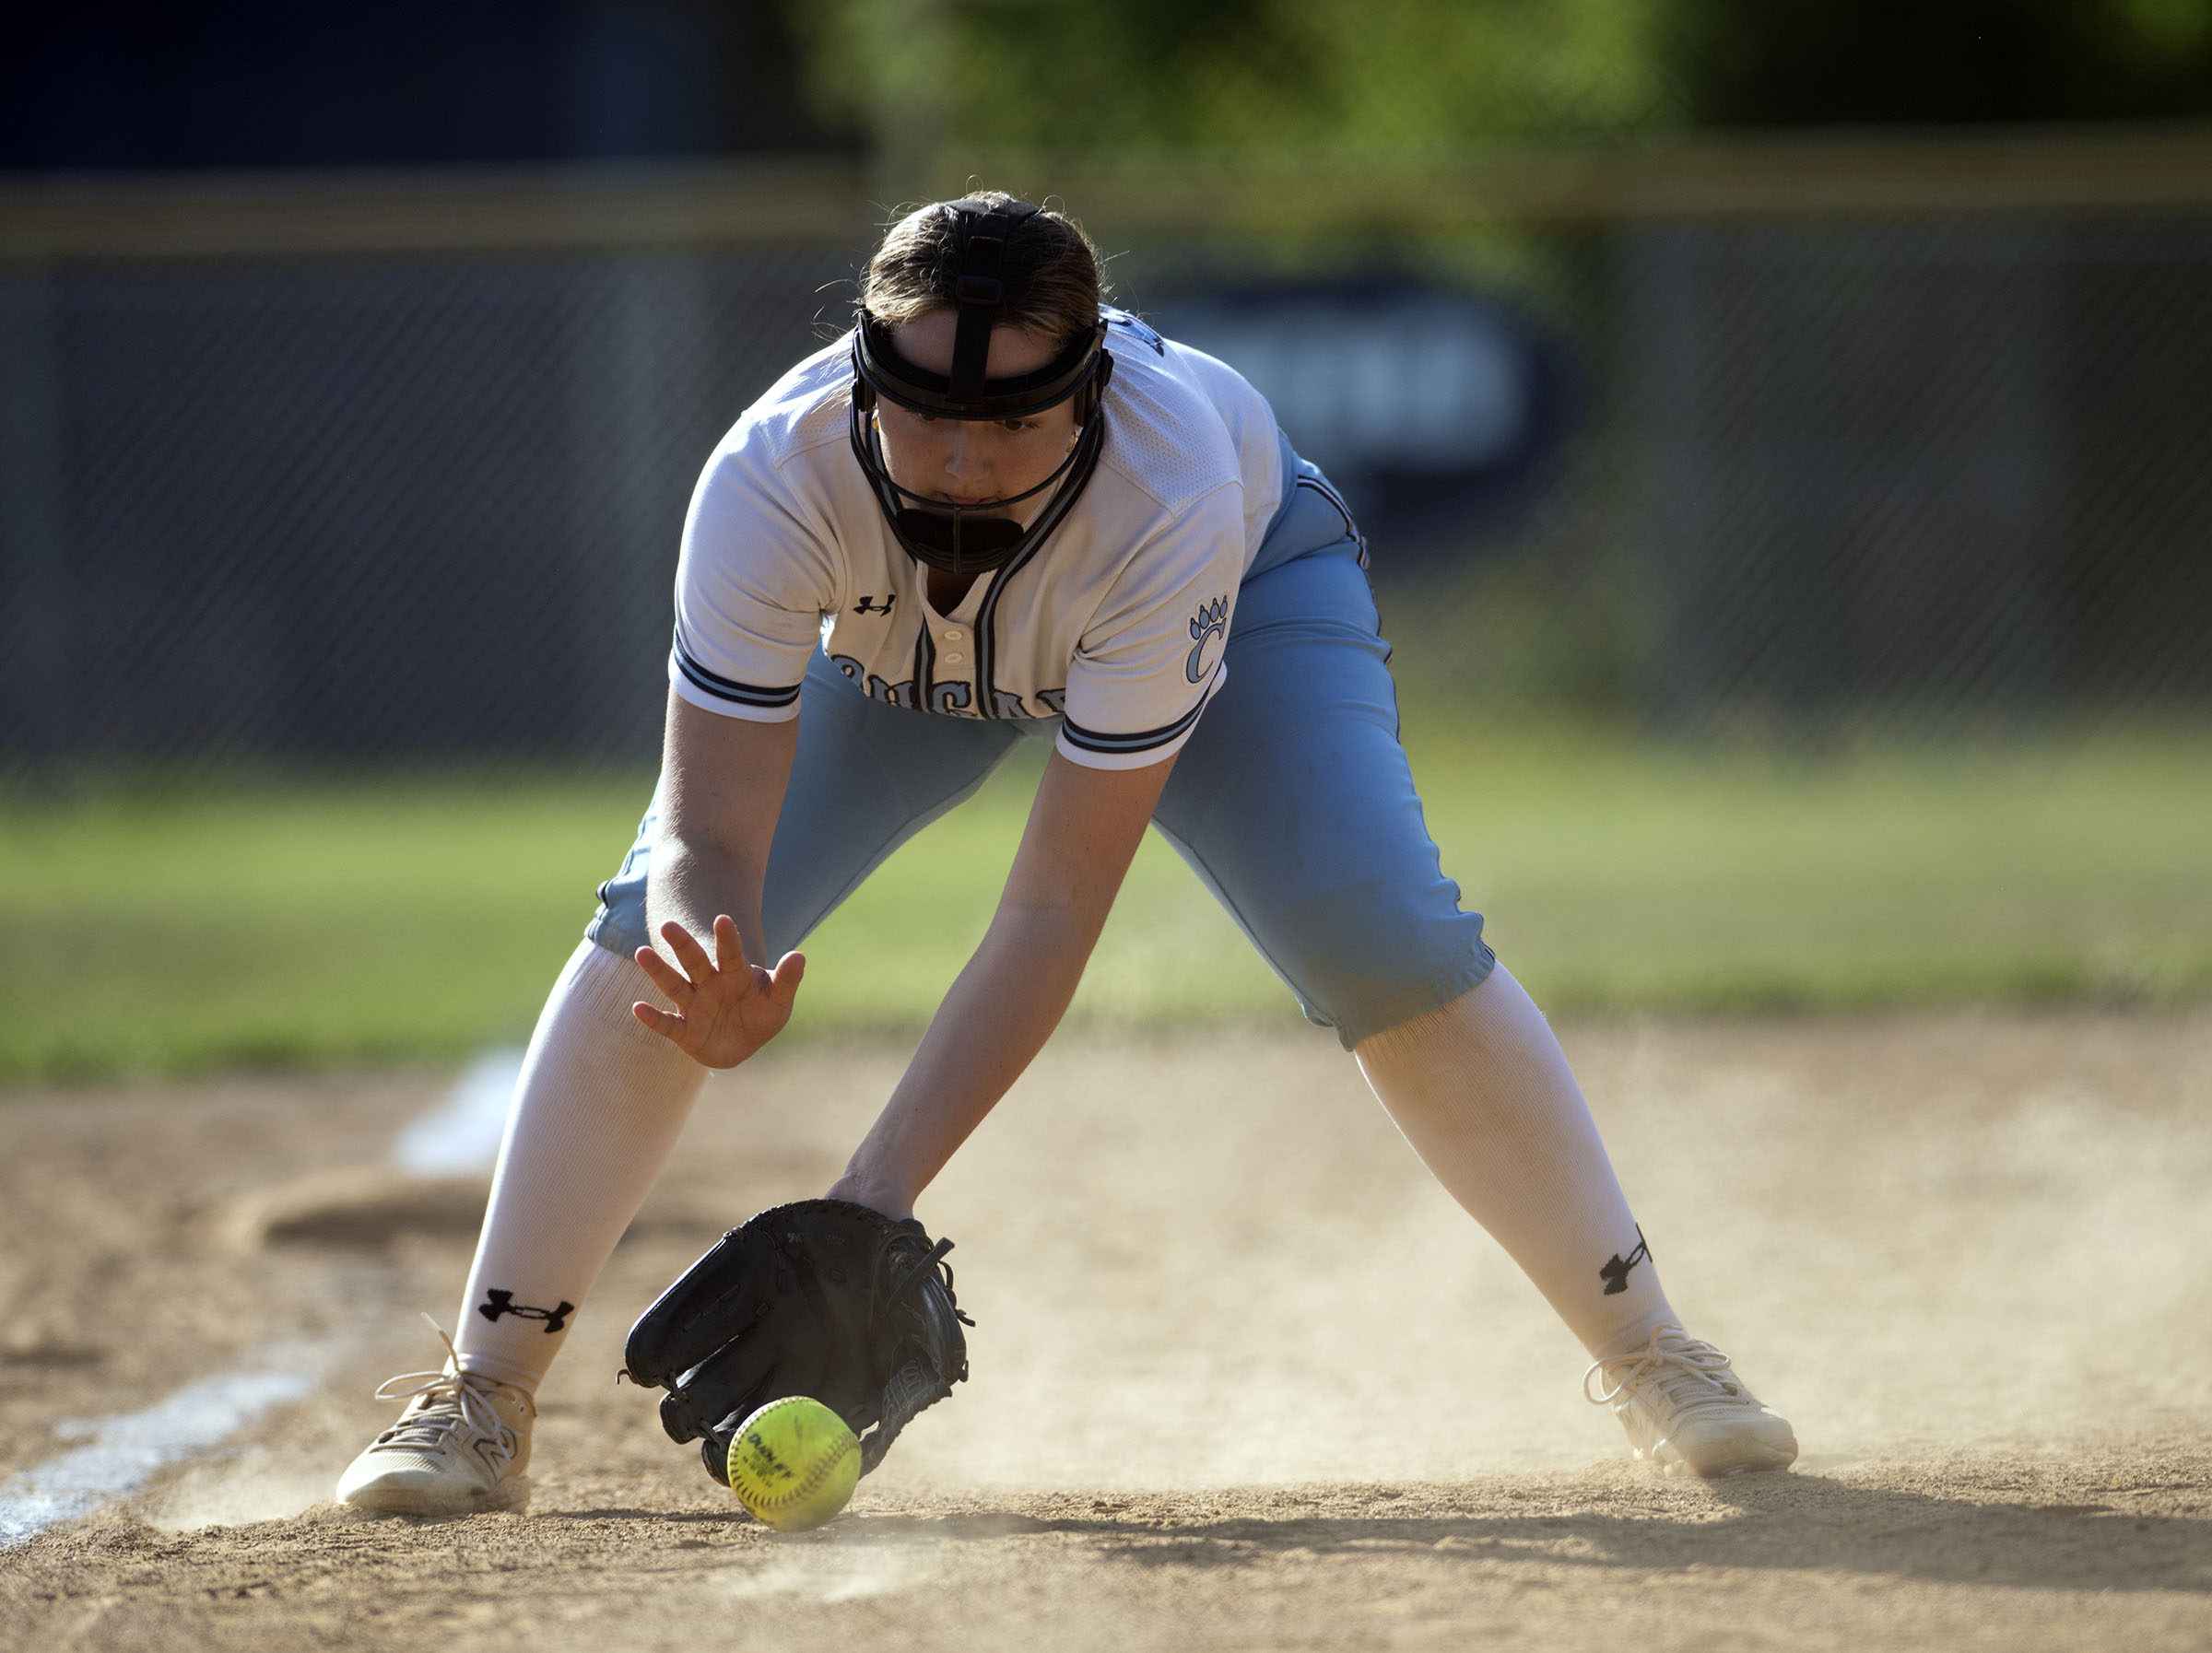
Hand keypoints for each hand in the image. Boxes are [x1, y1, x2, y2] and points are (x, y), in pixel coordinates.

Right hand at [632, 915, 804, 1068]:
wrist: (741, 1044)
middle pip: (694, 962)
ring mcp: (694, 1005)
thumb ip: (787, 980)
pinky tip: (637, 1008)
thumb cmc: (761, 1015)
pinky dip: (653, 1018)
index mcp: (734, 974)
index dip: (728, 938)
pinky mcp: (684, 1031)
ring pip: (675, 985)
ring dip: (659, 971)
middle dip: (683, 945)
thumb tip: (799, 955)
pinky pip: (667, 1024)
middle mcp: (710, 984)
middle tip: (668, 925)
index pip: (731, 953)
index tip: (723, 919)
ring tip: (642, 952)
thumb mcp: (778, 1001)